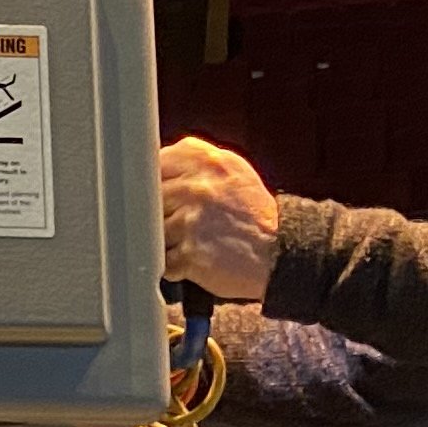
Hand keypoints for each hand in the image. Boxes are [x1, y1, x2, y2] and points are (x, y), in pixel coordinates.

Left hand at [157, 135, 280, 300]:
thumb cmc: (253, 213)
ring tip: (191, 243)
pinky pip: (163, 261)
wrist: (281, 250)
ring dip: (165, 242)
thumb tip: (152, 165)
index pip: (151, 166)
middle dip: (158, 216)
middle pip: (146, 200)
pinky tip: (195, 260)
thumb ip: (193, 163)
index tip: (159, 197)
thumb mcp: (230, 171)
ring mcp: (190, 220)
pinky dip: (174, 266)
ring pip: (151, 232)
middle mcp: (195, 186)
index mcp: (202, 160)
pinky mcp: (190, 253)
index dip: (151, 186)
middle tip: (179, 225)